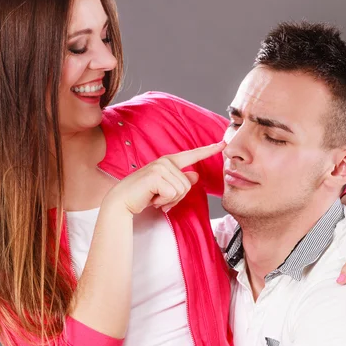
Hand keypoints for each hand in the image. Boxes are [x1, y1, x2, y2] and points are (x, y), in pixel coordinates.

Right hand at [105, 141, 225, 214]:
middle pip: (188, 184)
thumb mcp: (165, 189)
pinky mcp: (156, 176)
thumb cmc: (143, 195)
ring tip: (155, 198)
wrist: (122, 201)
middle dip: (176, 197)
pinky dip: (163, 201)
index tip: (223, 143)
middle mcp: (165, 161)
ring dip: (169, 200)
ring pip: (182, 190)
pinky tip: (152, 199)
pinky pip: (172, 193)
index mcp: (169, 162)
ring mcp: (160, 167)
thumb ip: (180, 181)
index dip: (209, 150)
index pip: (192, 155)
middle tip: (160, 198)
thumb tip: (195, 175)